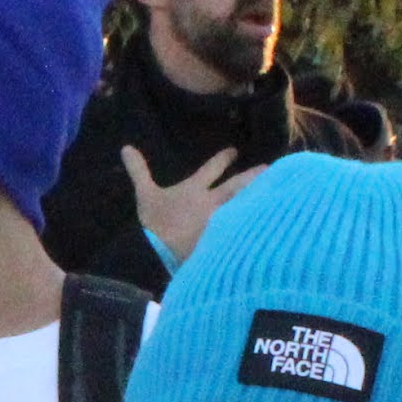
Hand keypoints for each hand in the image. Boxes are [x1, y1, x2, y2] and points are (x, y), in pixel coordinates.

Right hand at [130, 146, 258, 264]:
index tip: (234, 150)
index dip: (222, 158)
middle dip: (252, 176)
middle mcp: (213, 203)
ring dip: (258, 197)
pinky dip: (255, 225)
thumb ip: (138, 171)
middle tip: (269, 168)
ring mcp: (222, 221)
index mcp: (195, 190)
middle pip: (237, 186)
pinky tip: (267, 224)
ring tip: (276, 192)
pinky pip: (244, 230)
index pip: (211, 169)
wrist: (164, 253)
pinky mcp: (226, 240)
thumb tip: (126, 147)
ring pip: (244, 205)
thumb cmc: (156, 223)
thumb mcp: (145, 195)